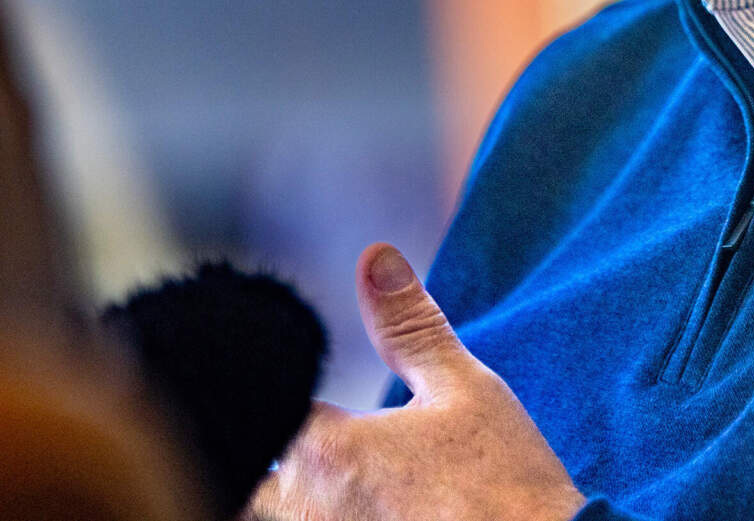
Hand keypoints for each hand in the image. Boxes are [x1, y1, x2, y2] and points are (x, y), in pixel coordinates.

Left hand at [247, 243, 585, 520]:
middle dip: (263, 454)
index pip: (267, 406)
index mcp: (326, 451)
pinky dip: (317, 512)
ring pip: (268, 509)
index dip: (278, 389)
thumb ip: (410, 327)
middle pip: (246, 480)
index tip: (294, 379)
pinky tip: (356, 503)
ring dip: (281, 490)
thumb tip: (375, 259)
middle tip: (287, 432)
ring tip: (319, 474)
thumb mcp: (465, 387)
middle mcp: (306, 509)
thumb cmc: (504, 481)